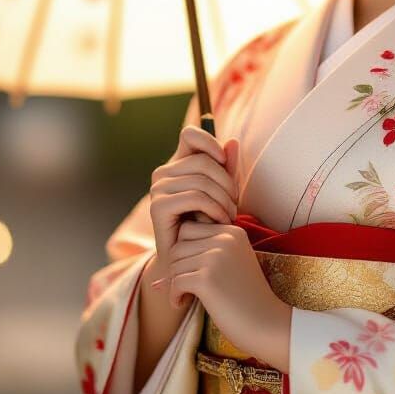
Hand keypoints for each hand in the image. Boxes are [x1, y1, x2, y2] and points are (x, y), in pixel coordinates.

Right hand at [148, 128, 239, 276]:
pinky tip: (220, 221)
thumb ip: (228, 168)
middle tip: (236, 204)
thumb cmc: (209, 223)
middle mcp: (164, 172)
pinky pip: (195, 197)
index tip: (225, 161)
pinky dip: (215, 209)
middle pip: (203, 161)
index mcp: (178, 163)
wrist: (191, 259)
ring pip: (202, 180)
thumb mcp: (223, 192)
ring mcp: (158, 188)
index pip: (189, 134)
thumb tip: (233, 142)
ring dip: (224, 199)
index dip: (209, 142)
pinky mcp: (158, 206)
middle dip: (227, 182)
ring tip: (231, 215)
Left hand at [153, 220, 291, 369]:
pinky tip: (184, 303)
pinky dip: (174, 296)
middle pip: (178, 243)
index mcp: (233, 231)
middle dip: (176, 266)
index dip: (184, 251)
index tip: (189, 271)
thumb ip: (202, 256)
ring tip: (186, 296)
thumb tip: (156, 271)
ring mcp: (216, 256)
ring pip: (174, 263)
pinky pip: (175, 281)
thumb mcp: (229, 266)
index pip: (190, 228)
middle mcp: (225, 238)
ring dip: (174, 283)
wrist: (267, 322)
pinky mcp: (207, 278)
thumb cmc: (247, 297)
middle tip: (184, 285)